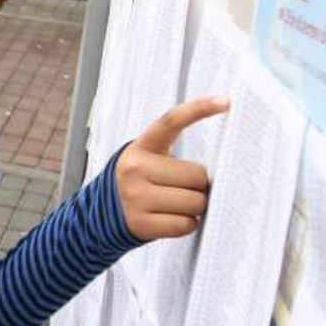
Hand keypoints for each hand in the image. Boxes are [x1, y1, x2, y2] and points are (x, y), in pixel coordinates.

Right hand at [114, 96, 227, 240]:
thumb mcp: (146, 161)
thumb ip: (174, 160)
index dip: (199, 109)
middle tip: (183, 189)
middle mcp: (136, 169)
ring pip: (194, 203)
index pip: (171, 121)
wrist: (99, 214)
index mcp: (141, 147)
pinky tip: (171, 218)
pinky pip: (185, 224)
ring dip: (194, 207)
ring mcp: (136, 197)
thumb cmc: (137, 184)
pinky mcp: (141, 223)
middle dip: (198, 186)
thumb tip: (218, 174)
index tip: (225, 101)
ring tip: (176, 205)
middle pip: (197, 176)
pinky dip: (186, 224)